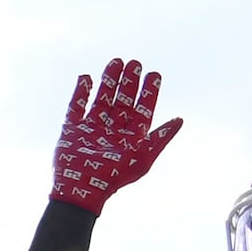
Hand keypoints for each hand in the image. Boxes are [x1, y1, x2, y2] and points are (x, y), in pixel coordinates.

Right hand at [51, 58, 180, 213]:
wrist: (81, 189)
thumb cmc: (114, 177)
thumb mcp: (143, 157)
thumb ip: (160, 137)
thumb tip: (180, 120)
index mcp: (130, 137)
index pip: (143, 109)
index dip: (149, 92)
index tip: (154, 74)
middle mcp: (112, 130)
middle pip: (123, 100)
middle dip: (129, 82)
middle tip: (135, 64)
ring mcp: (91, 128)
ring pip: (102, 99)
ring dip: (109, 81)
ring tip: (116, 62)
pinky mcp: (71, 130)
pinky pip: (76, 107)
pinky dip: (81, 92)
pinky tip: (86, 78)